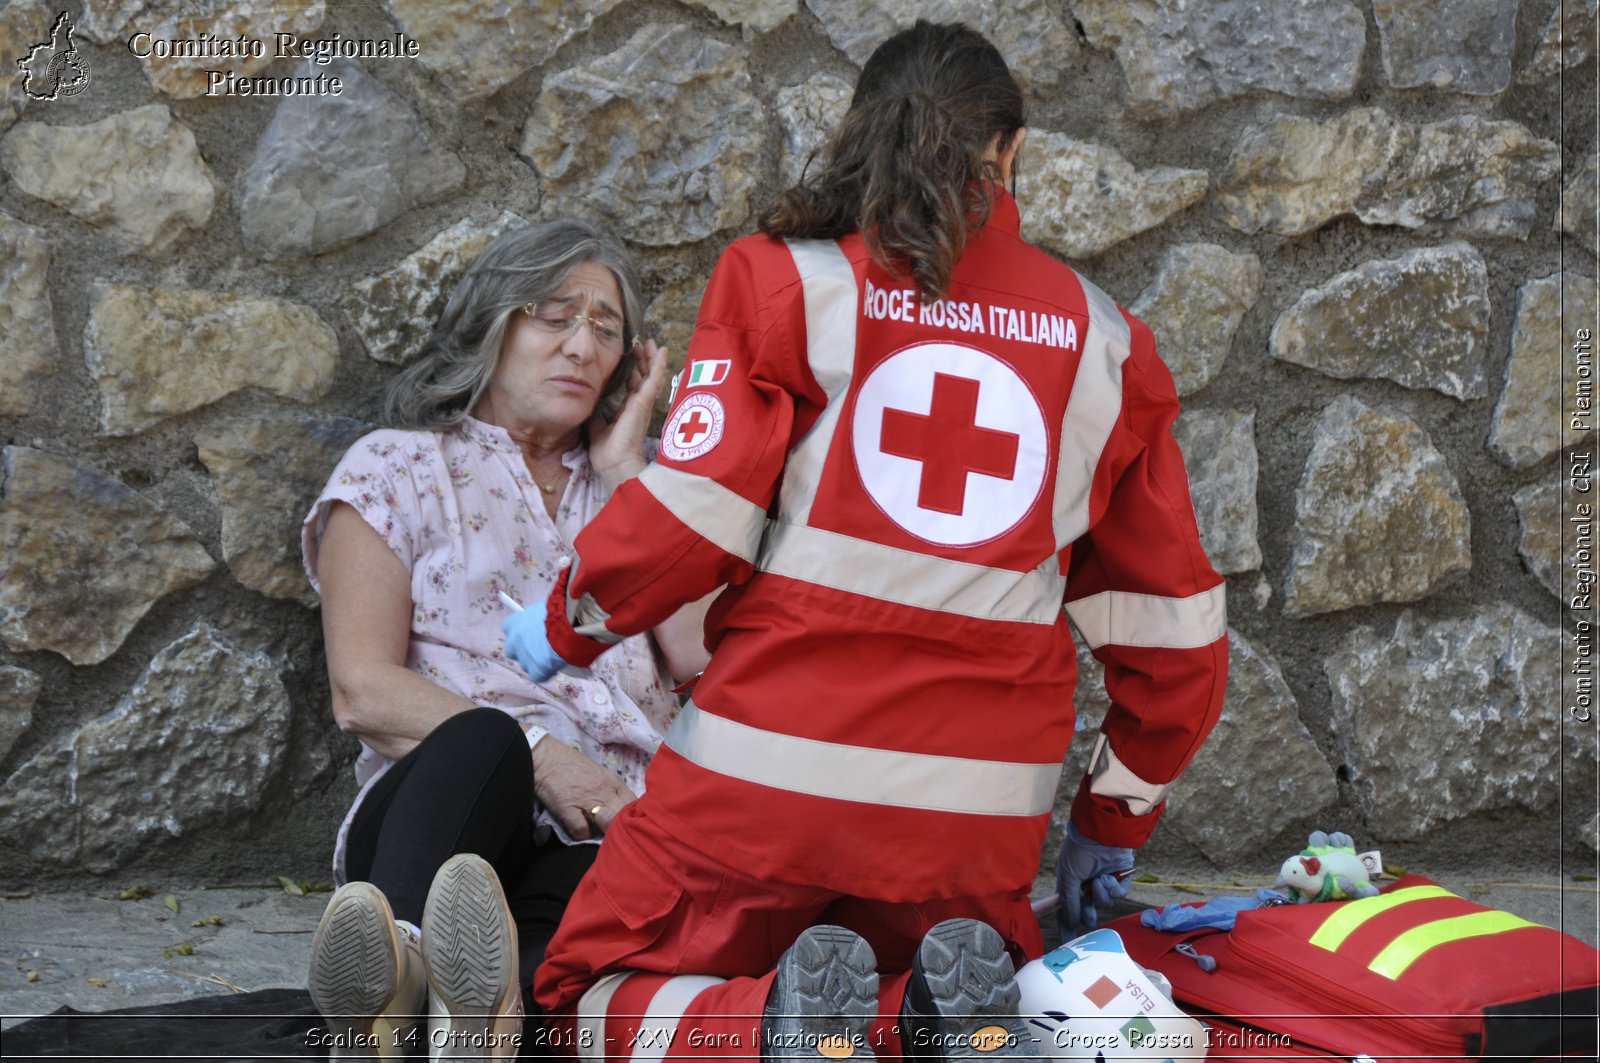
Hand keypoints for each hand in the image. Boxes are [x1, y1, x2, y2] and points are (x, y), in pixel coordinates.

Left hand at [501, 600, 568, 680]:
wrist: (571, 623)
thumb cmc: (561, 611)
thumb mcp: (545, 608)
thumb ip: (538, 617)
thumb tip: (544, 622)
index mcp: (514, 623)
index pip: (509, 629)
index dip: (521, 634)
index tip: (531, 634)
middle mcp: (514, 640)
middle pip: (513, 651)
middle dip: (524, 651)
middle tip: (540, 649)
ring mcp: (524, 656)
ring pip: (526, 665)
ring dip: (536, 663)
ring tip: (554, 656)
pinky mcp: (536, 670)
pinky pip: (539, 676)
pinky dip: (547, 673)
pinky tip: (557, 665)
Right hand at [529, 736, 636, 839]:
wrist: (544, 757)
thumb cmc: (571, 764)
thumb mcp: (599, 774)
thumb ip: (611, 791)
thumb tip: (620, 810)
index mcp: (614, 783)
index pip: (635, 804)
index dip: (636, 818)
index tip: (632, 827)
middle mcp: (604, 791)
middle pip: (625, 815)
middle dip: (624, 829)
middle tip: (618, 837)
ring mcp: (587, 800)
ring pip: (609, 823)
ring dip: (606, 833)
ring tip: (601, 837)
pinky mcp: (568, 808)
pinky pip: (582, 830)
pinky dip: (582, 836)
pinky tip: (580, 833)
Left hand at [589, 338, 668, 490]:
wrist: (613, 464)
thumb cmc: (606, 453)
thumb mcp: (596, 428)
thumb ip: (596, 417)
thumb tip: (590, 407)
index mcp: (627, 411)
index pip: (633, 386)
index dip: (634, 370)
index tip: (632, 356)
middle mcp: (638, 405)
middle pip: (644, 377)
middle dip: (645, 360)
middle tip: (644, 344)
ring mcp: (643, 404)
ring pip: (651, 376)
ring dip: (653, 359)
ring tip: (654, 343)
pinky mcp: (644, 403)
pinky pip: (654, 379)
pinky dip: (659, 365)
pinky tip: (662, 352)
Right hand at [1056, 822, 1134, 937]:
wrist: (1100, 835)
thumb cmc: (1079, 852)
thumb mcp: (1067, 877)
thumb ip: (1069, 902)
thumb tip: (1072, 922)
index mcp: (1071, 883)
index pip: (1068, 910)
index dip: (1067, 926)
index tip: (1067, 943)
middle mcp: (1088, 885)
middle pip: (1088, 911)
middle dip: (1088, 914)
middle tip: (1089, 916)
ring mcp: (1105, 883)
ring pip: (1104, 903)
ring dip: (1100, 894)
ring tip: (1098, 880)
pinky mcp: (1121, 880)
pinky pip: (1118, 895)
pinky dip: (1112, 888)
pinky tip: (1109, 876)